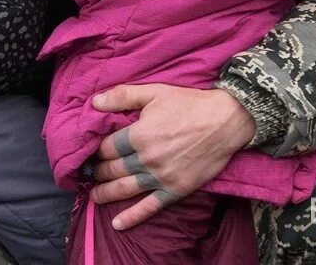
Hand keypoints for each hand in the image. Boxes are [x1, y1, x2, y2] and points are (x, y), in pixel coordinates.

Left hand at [88, 85, 255, 230]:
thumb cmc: (189, 104)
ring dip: (105, 193)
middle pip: (112, 169)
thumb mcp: (154, 92)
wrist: (225, 121)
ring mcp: (161, 177)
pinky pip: (150, 207)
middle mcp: (146, 159)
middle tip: (89, 173)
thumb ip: (122, 96)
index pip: (106, 148)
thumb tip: (94, 102)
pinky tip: (117, 223)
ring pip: (125, 189)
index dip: (95, 150)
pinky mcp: (175, 189)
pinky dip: (132, 216)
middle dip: (97, 172)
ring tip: (93, 195)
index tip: (90, 152)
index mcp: (139, 135)